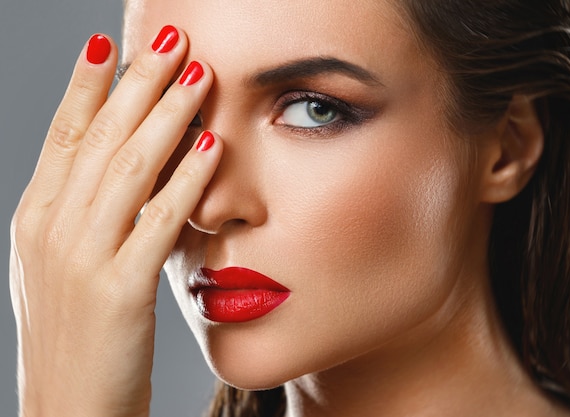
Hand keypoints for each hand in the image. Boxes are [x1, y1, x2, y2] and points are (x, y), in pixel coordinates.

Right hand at [9, 27, 220, 416]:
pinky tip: (212, 147)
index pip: (64, 136)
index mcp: (37, 219)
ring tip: (199, 74)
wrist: (66, 412)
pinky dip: (185, 182)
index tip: (112, 42)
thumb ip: (90, 216)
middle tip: (172, 38)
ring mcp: (81, 260)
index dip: (88, 86)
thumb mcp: (67, 266)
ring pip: (127, 170)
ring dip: (167, 117)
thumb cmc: (77, 337)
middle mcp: (52, 230)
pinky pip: (157, 223)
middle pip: (100, 139)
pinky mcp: (118, 293)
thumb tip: (126, 168)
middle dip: (138, 83)